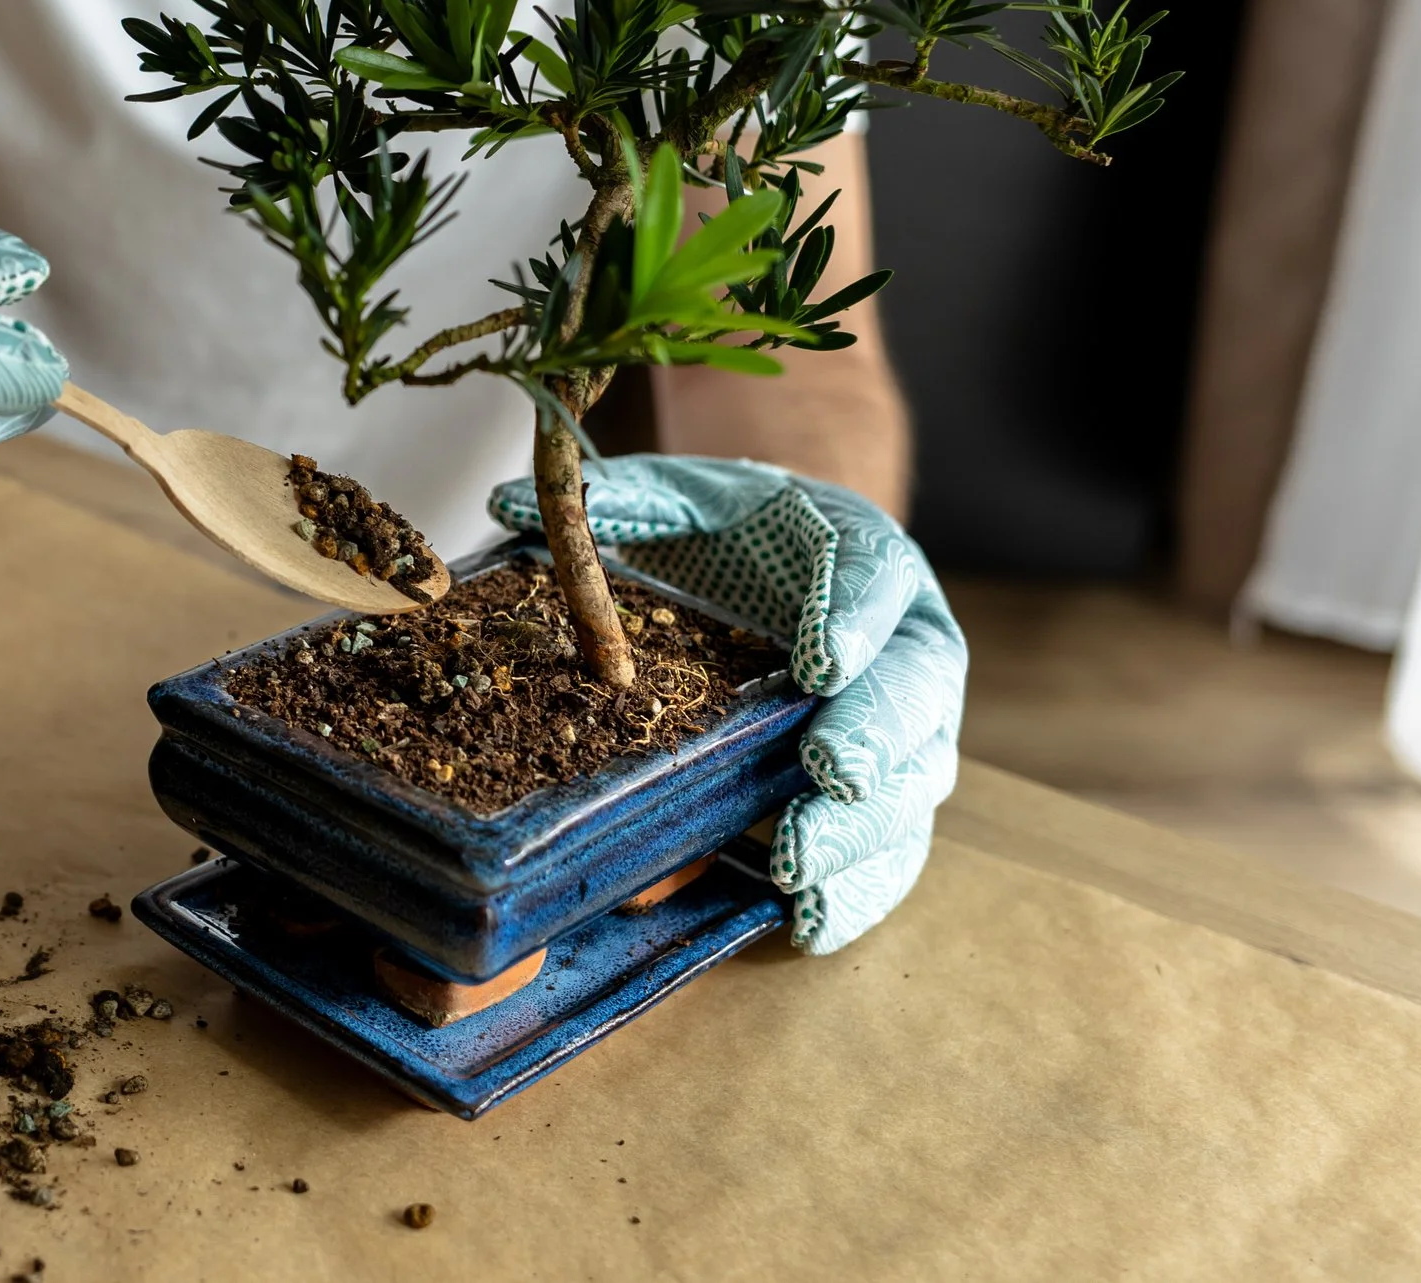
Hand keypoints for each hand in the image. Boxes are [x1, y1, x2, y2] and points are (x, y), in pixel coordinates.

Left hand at [487, 454, 964, 952]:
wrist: (796, 565)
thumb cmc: (741, 536)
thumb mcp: (690, 499)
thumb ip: (625, 501)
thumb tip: (509, 503)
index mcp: (872, 559)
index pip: (876, 578)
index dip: (854, 618)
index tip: (820, 656)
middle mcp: (907, 650)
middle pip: (911, 696)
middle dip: (872, 736)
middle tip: (829, 770)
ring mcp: (904, 734)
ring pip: (906, 789)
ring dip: (858, 832)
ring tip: (800, 860)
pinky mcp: (882, 802)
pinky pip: (885, 854)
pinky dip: (852, 892)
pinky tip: (808, 922)